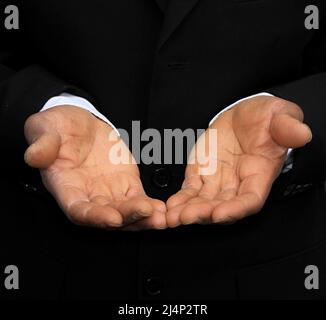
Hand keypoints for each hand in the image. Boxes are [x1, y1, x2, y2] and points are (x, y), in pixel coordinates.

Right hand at [24, 106, 165, 229]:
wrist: (81, 122)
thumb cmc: (59, 128)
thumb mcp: (45, 128)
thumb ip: (42, 143)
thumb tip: (34, 156)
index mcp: (66, 187)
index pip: (78, 210)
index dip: (95, 217)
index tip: (113, 218)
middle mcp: (88, 195)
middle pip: (107, 215)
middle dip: (127, 217)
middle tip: (146, 214)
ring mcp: (109, 192)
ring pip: (125, 211)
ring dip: (142, 217)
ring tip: (159, 217)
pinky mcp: (126, 184)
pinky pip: (138, 199)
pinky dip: (149, 206)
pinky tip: (161, 209)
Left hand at [166, 96, 311, 226]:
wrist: (243, 115)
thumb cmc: (265, 117)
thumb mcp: (280, 115)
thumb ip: (288, 127)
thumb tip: (301, 133)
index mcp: (259, 174)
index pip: (250, 199)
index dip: (236, 209)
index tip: (220, 213)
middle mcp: (237, 183)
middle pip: (222, 206)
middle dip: (204, 214)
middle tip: (186, 217)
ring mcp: (218, 180)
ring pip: (203, 202)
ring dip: (188, 211)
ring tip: (172, 217)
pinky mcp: (201, 173)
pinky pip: (190, 189)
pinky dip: (181, 198)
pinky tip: (170, 205)